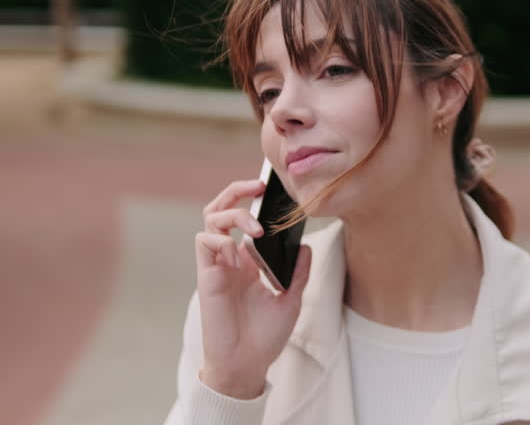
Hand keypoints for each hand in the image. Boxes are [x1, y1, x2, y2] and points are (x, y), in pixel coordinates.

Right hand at [194, 179, 311, 398]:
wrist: (247, 365)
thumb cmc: (266, 337)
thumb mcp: (291, 300)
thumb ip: (298, 272)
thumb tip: (306, 245)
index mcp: (248, 261)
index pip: (245, 219)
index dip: (255, 201)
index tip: (276, 192)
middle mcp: (230, 258)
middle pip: (221, 209)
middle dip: (236, 190)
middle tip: (258, 185)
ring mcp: (217, 265)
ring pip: (211, 219)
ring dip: (234, 213)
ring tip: (257, 227)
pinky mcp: (207, 276)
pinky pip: (204, 243)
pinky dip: (220, 239)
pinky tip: (239, 254)